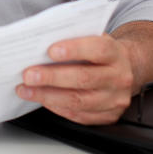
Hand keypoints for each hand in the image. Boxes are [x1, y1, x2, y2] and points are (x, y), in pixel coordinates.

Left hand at [16, 34, 135, 124]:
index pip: (97, 49)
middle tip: (28, 75)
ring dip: (48, 96)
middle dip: (52, 77)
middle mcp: (119, 77)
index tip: (50, 51)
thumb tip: (41, 42)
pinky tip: (42, 99)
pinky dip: (56, 107)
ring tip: (26, 90)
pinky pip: (79, 115)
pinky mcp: (108, 116)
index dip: (74, 49)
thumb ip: (73, 37)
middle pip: (84, 78)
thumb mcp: (92, 37)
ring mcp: (115, 99)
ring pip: (79, 100)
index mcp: (115, 53)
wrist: (126, 69)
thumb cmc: (100, 51)